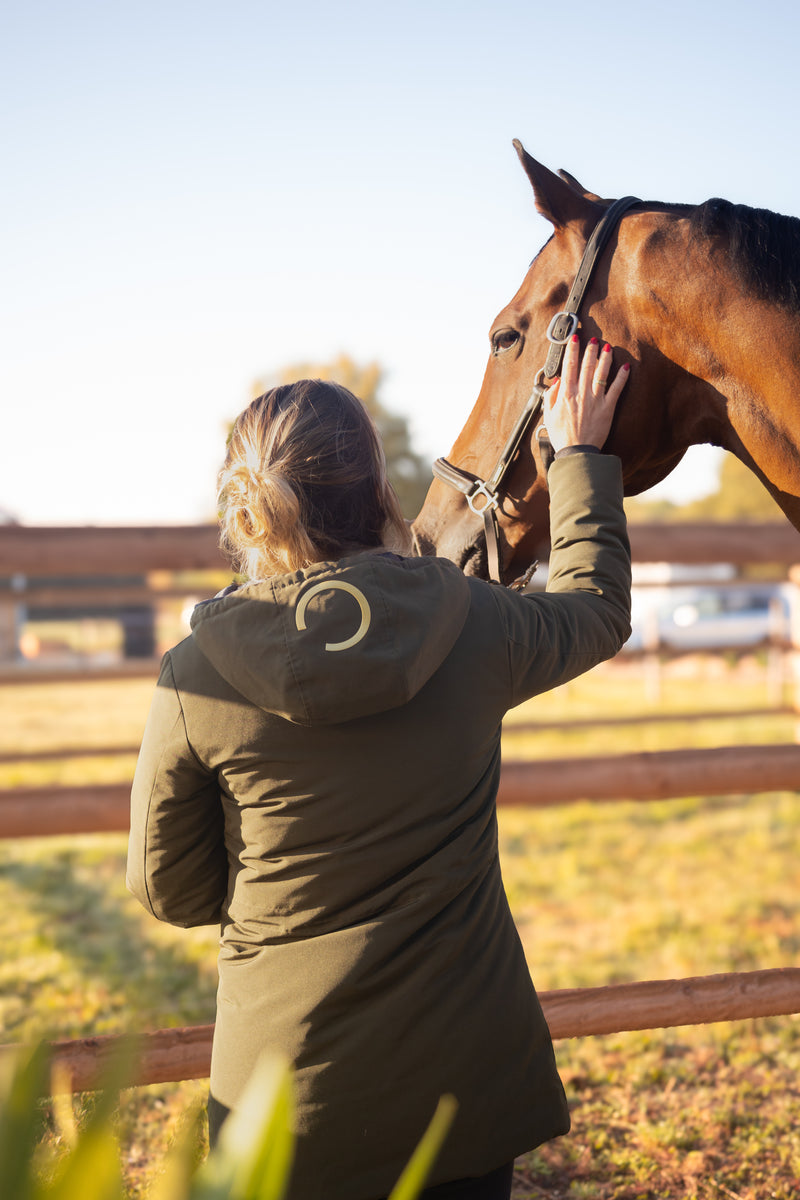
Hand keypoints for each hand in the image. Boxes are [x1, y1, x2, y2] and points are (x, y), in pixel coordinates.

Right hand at [544, 335, 629, 452]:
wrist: (577, 452)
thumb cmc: (562, 435)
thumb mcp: (548, 415)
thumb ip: (550, 396)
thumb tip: (557, 381)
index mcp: (565, 394)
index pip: (569, 366)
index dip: (572, 350)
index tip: (574, 339)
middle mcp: (581, 394)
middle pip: (586, 366)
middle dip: (590, 350)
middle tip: (594, 339)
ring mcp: (595, 400)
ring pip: (601, 374)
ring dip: (605, 358)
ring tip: (608, 347)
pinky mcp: (608, 408)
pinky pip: (616, 389)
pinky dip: (622, 377)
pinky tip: (626, 367)